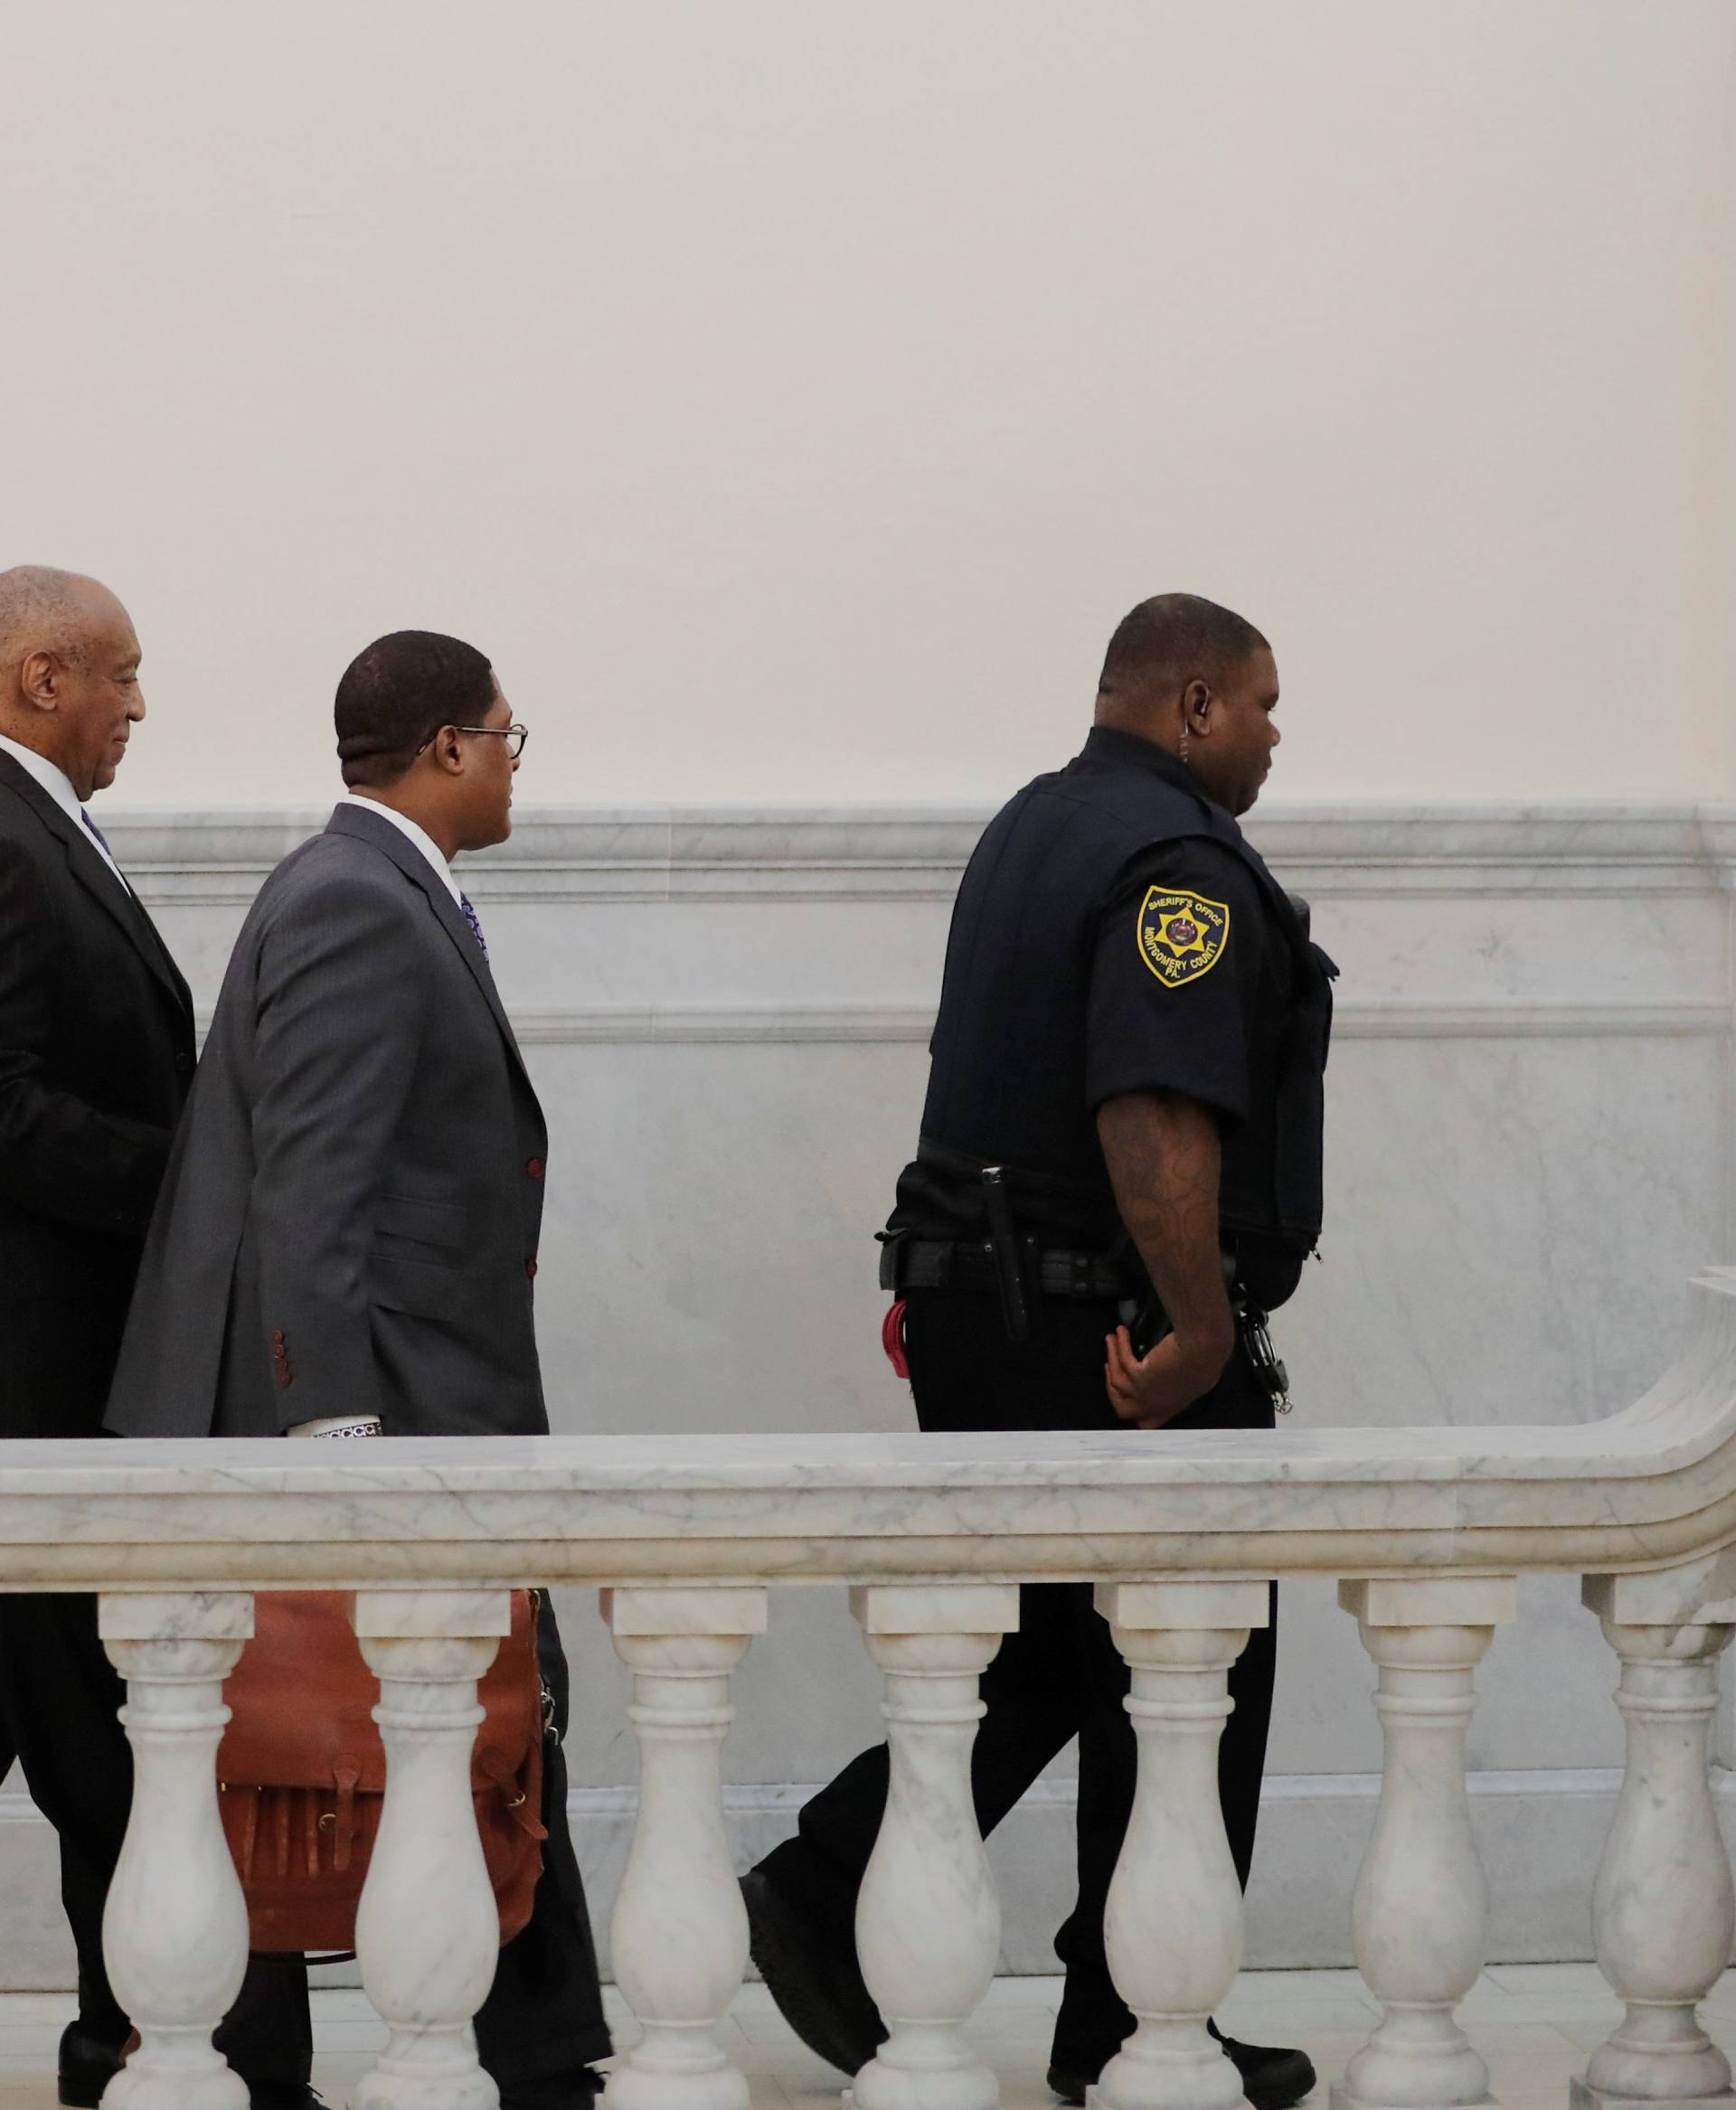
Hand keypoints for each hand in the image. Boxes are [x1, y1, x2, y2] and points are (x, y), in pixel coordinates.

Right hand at [1104, 1325, 1221, 1429]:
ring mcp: (1145, 1393)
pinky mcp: (1138, 1376)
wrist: (1203, 1349)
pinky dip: (1118, 1346)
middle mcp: (1155, 1405)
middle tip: (1112, 1369)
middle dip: (1113, 1391)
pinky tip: (1119, 1334)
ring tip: (1111, 1340)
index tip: (1126, 1392)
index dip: (1133, 1410)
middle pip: (1122, 1410)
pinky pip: (1121, 1361)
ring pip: (1116, 1382)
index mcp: (1170, 1408)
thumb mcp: (1199, 1381)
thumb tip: (1176, 1375)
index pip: (1145, 1422)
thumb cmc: (1207, 1361)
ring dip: (1111, 1359)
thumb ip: (1183, 1385)